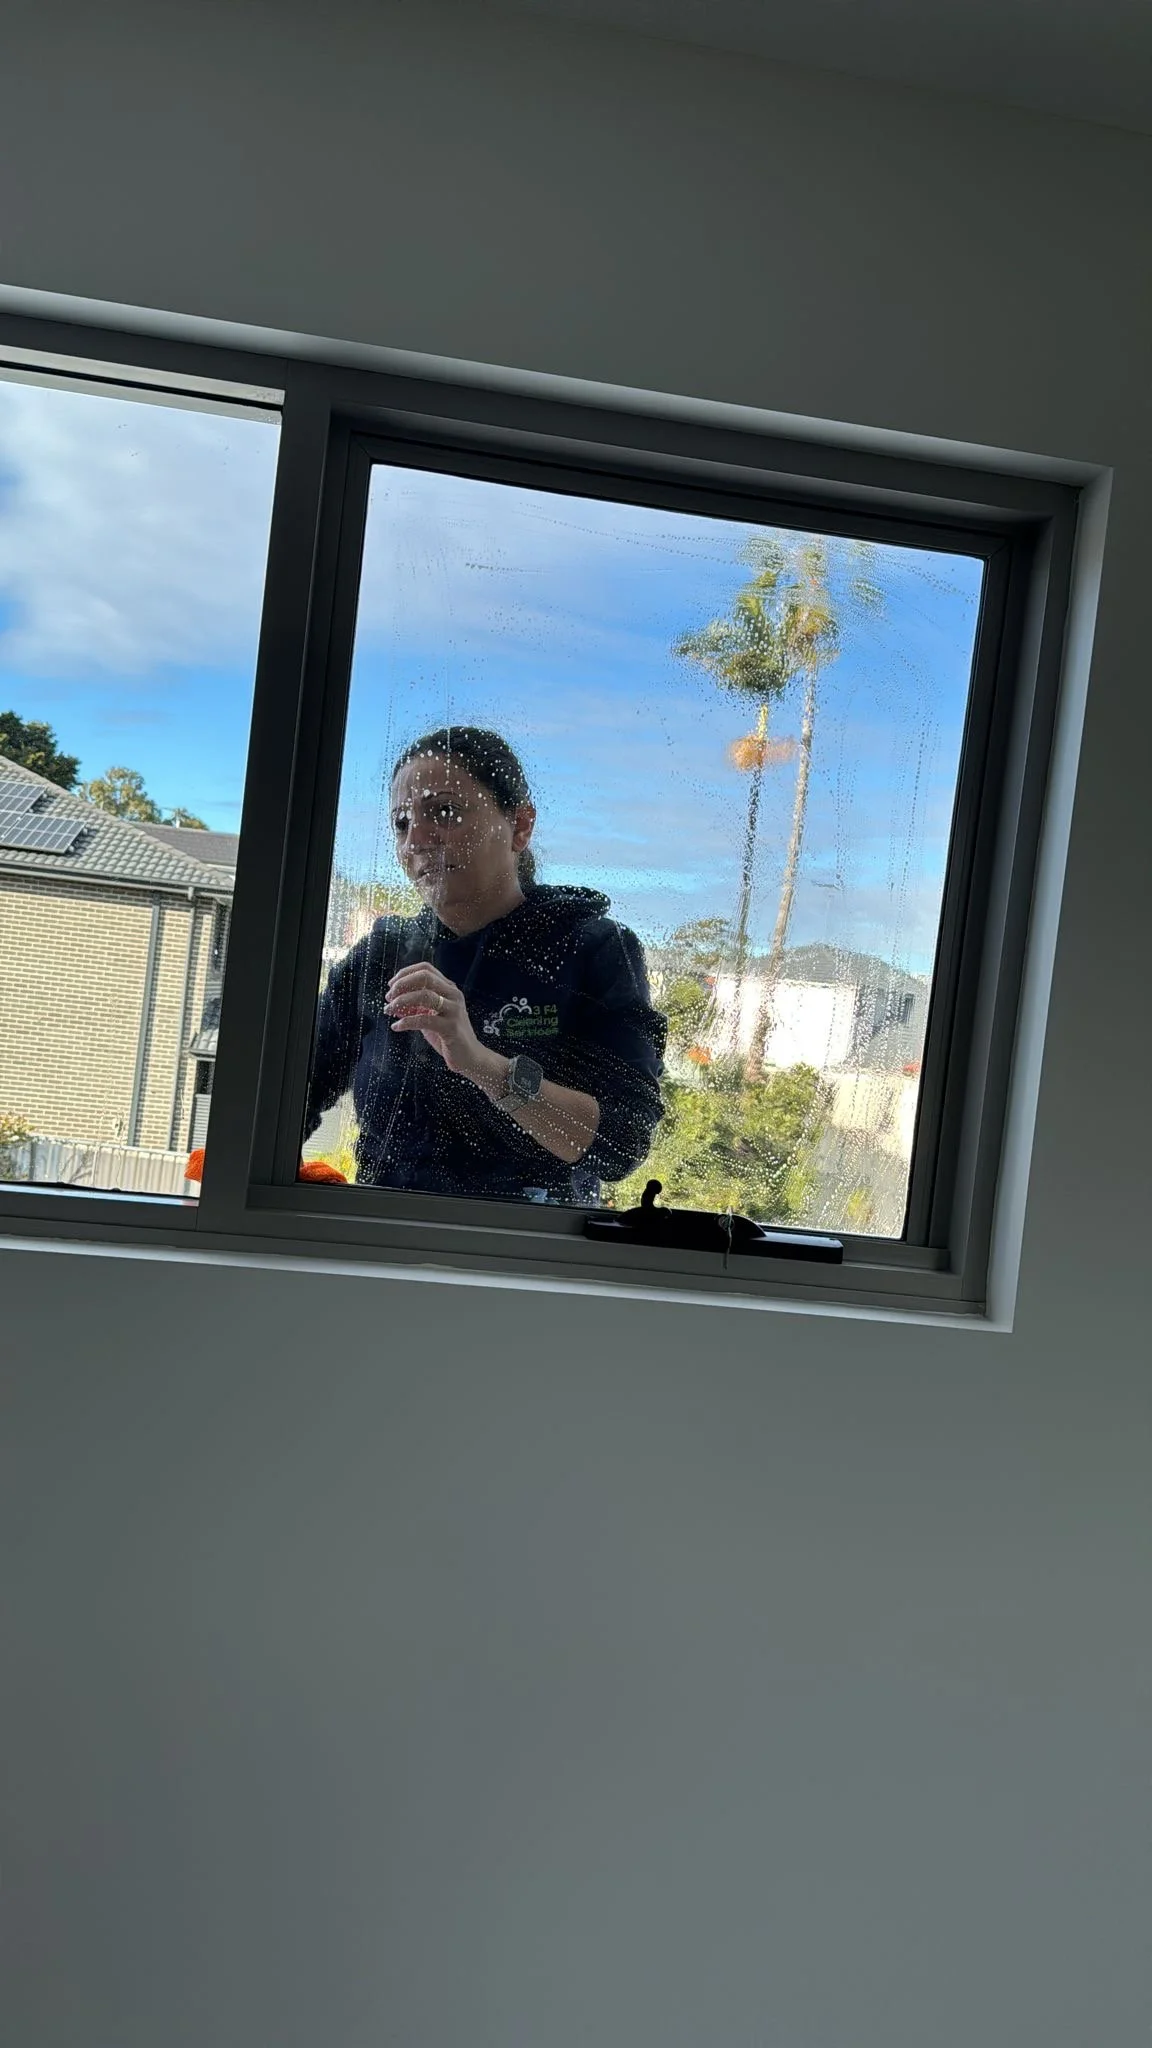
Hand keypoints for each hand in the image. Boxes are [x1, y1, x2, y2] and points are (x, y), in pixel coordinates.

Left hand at [384, 963, 504, 1088]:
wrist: (469, 1056)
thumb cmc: (449, 1035)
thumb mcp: (431, 1015)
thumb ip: (416, 1006)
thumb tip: (392, 1001)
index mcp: (448, 988)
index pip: (426, 969)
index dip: (405, 973)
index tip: (391, 985)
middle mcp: (453, 995)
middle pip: (425, 977)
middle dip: (402, 984)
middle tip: (389, 996)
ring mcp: (454, 1010)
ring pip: (424, 995)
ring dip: (401, 1001)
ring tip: (389, 1010)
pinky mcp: (451, 1027)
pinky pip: (424, 1020)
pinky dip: (406, 1022)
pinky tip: (396, 1026)